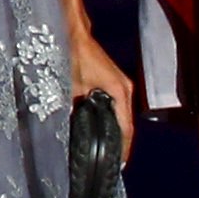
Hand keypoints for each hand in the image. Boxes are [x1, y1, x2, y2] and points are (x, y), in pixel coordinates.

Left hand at [70, 27, 135, 161]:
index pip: (126, 127)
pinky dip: (113, 120)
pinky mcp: (115, 83)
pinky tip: (104, 130)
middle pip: (127, 124)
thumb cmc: (74, 56)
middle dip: (121, 144)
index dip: (123, 147)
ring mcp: (122, 86)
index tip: (120, 164)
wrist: (76, 33)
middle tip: (114, 163)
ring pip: (123, 116)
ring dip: (117, 132)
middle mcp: (126, 90)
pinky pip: (118, 108)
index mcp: (120, 92)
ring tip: (111, 151)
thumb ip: (76, 108)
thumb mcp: (72, 85)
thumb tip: (73, 127)